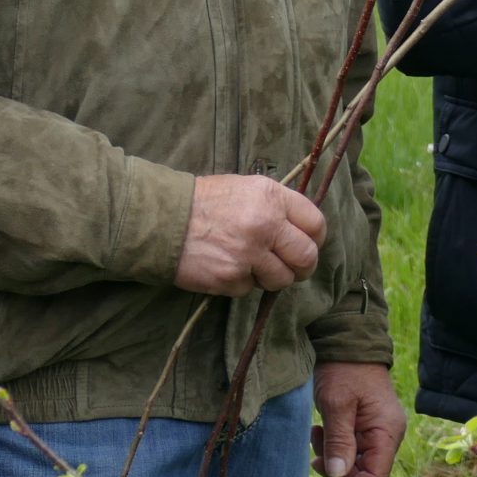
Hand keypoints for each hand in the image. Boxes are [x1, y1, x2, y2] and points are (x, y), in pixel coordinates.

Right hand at [174, 175, 327, 297]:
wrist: (160, 219)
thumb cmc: (204, 202)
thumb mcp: (245, 188)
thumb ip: (276, 206)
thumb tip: (302, 230)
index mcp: (272, 197)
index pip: (315, 224)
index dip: (315, 239)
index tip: (308, 244)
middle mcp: (265, 224)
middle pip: (306, 256)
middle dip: (301, 267)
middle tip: (290, 268)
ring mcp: (249, 253)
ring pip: (282, 279)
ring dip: (271, 278)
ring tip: (251, 266)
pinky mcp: (231, 277)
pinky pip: (251, 288)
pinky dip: (242, 283)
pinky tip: (226, 267)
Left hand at [311, 360, 405, 476]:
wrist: (347, 343)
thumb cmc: (344, 371)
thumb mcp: (337, 405)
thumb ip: (339, 441)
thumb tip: (338, 475)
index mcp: (387, 431)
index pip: (376, 475)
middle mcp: (386, 434)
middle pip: (366, 472)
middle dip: (338, 472)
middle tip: (314, 460)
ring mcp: (376, 430)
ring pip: (355, 462)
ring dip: (332, 459)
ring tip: (315, 437)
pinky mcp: (365, 426)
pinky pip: (350, 448)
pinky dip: (333, 447)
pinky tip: (319, 431)